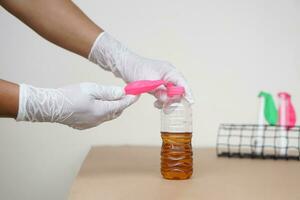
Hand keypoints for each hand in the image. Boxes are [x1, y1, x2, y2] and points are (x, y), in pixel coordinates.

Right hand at [17, 82, 137, 129]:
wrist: (51, 107)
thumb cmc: (70, 95)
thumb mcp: (91, 89)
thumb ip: (108, 92)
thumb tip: (122, 93)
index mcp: (102, 111)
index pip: (122, 105)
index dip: (131, 99)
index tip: (137, 93)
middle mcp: (99, 120)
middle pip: (116, 112)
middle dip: (122, 103)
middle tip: (124, 93)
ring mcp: (91, 124)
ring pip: (108, 116)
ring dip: (112, 108)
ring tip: (111, 97)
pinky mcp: (84, 125)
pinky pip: (99, 119)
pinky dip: (103, 112)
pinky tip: (98, 105)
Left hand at [88, 32, 193, 107]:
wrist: (123, 65)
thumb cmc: (135, 69)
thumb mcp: (148, 82)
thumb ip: (160, 91)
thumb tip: (168, 100)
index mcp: (169, 71)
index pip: (183, 84)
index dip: (187, 94)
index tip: (190, 103)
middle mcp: (168, 74)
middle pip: (178, 90)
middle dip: (174, 100)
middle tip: (166, 109)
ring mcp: (163, 78)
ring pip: (171, 93)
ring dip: (166, 101)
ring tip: (158, 106)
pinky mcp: (157, 82)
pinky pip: (164, 93)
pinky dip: (162, 99)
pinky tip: (156, 103)